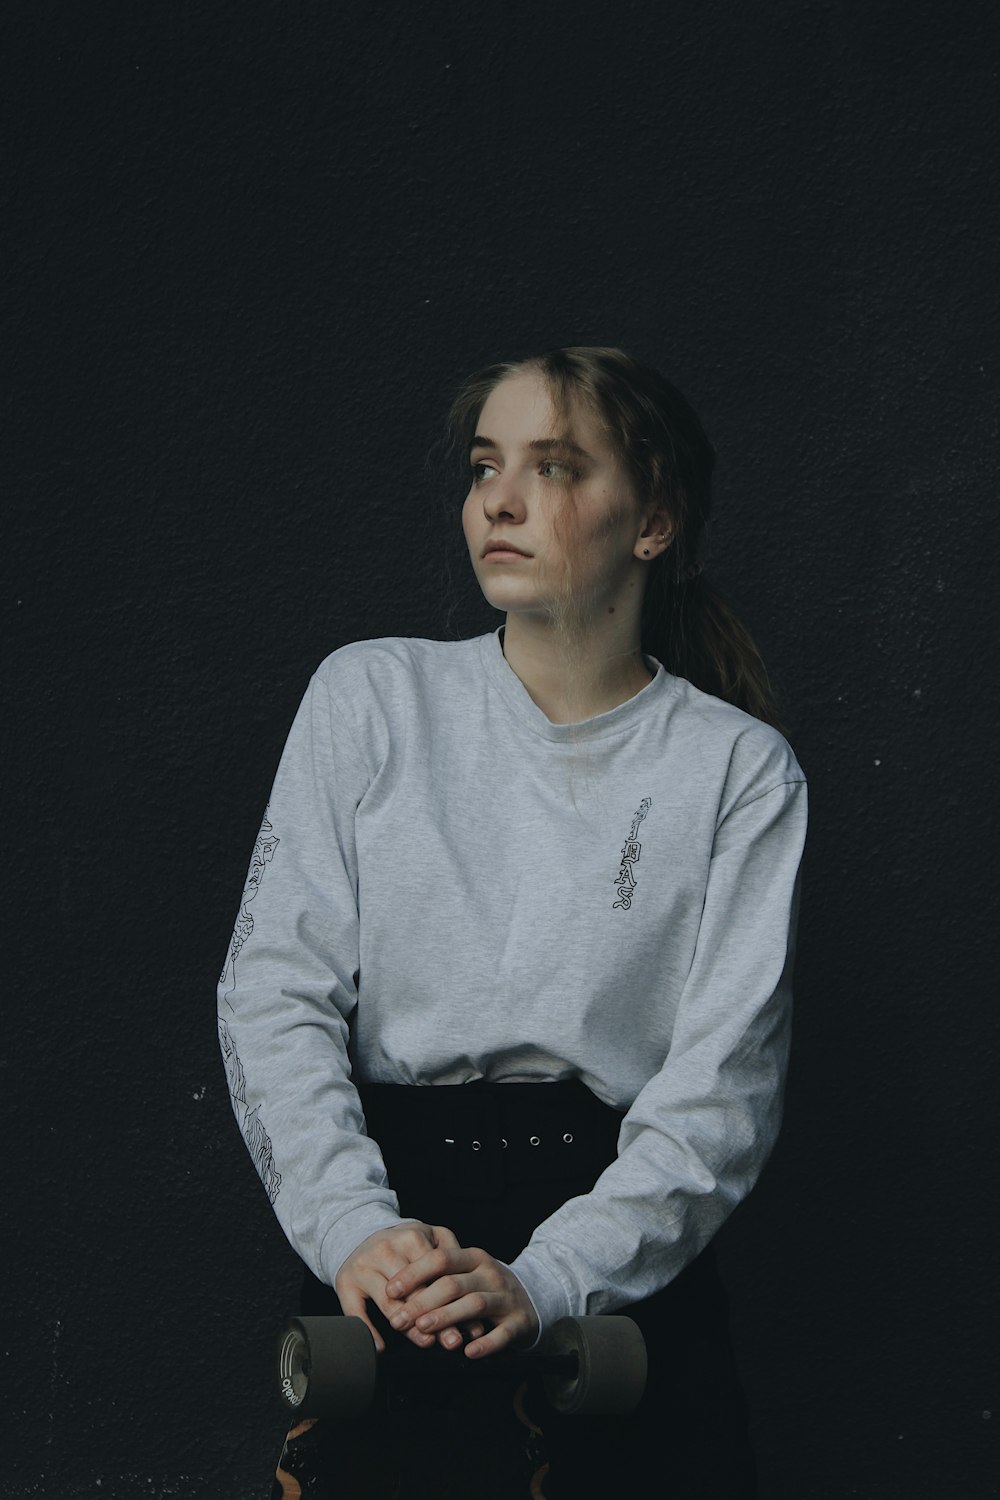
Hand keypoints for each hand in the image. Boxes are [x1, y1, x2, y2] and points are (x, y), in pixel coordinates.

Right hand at [334, 1223, 488, 1352]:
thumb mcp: (429, 1236)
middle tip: (452, 1340)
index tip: (469, 1324)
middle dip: (435, 1318)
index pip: (435, 1273)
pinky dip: (369, 1332)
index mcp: (410, 1237)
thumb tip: (471, 1290)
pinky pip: (355, 1311)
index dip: (452, 1300)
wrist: (358, 1234)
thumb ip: (451, 1255)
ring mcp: (363, 1266)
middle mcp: (384, 1249)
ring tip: (427, 1343)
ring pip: (388, 1303)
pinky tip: (382, 1347)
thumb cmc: (402, 1243)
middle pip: (413, 1291)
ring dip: (409, 1329)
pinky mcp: (345, 1282)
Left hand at [384, 1237, 539, 1359]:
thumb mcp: (467, 1272)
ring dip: (446, 1317)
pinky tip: (468, 1352)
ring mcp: (506, 1297)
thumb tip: (396, 1291)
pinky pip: (502, 1333)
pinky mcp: (519, 1321)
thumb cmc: (487, 1286)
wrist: (535, 1295)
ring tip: (423, 1329)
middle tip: (398, 1319)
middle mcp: (490, 1274)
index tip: (391, 1290)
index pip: (440, 1258)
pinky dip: (485, 1343)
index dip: (414, 1273)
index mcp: (474, 1258)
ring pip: (474, 1304)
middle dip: (422, 1302)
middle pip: (452, 1284)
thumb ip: (440, 1277)